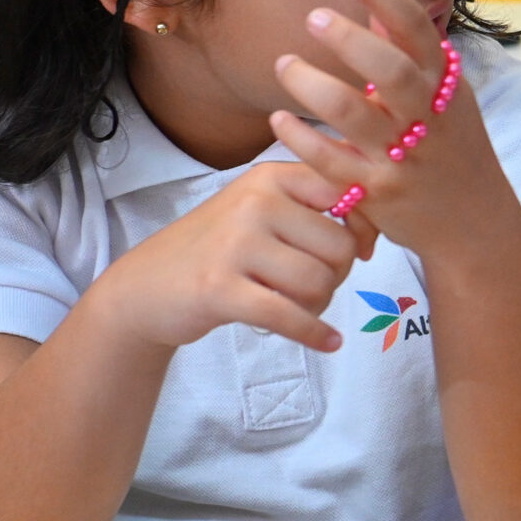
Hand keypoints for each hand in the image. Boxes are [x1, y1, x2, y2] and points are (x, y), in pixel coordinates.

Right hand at [96, 162, 361, 353]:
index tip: (357, 250)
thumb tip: (374, 223)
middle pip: (339, 247)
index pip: (346, 194)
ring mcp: (234, 244)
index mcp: (270, 178)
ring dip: (318, 305)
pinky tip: (328, 342)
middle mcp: (254, 202)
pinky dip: (314, 333)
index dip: (362, 229)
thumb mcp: (261, 209)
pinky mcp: (220, 289)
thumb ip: (315, 204)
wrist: (146, 288)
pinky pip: (289, 315)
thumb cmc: (220, 250)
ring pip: (319, 283)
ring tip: (296, 306)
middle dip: (337, 276)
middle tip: (312, 286)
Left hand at [270, 0, 516, 259]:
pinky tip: (278, 121)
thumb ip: (409, 54)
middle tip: (312, 17)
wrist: (474, 221)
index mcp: (443, 85)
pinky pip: (332, 162)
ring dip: (312, 86)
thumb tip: (377, 5)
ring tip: (284, 65)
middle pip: (390, 70)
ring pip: (353, 114)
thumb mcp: (443, 97)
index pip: (417, 29)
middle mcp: (427, 117)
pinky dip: (301, 139)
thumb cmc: (452, 148)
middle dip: (349, 40)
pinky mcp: (378, 192)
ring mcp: (403, 156)